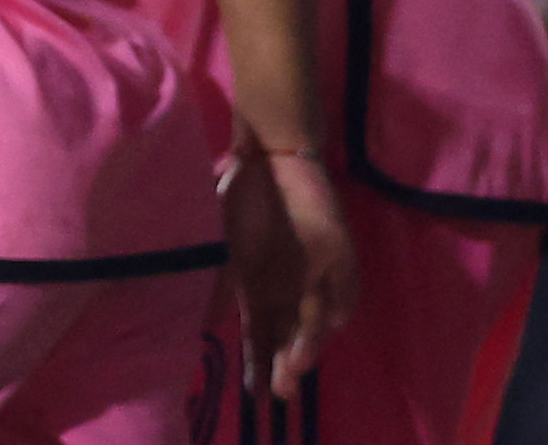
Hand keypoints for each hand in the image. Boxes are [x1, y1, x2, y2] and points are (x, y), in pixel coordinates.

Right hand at [221, 150, 357, 400]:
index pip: (262, 334)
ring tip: (297, 362)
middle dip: (289, 362)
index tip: (256, 394)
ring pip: (319, 317)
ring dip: (309, 340)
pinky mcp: (340, 252)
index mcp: (261, 287)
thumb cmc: (240, 195)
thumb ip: (218, 283)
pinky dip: (336, 306)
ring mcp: (319, 271)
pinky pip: (343, 288)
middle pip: (294, 334)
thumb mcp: (221, 242)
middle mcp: (292, 286)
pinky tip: (327, 323)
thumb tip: (204, 321)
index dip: (260, 363)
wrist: (270, 154)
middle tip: (284, 389)